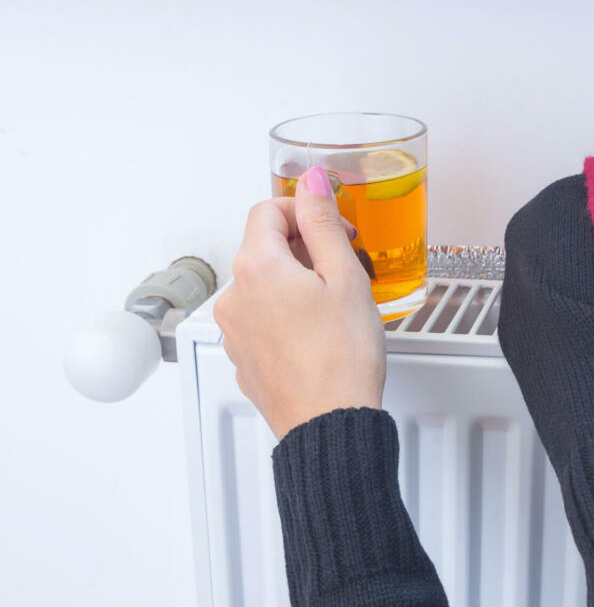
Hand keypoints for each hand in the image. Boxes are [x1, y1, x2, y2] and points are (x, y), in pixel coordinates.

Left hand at [213, 166, 385, 440]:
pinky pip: (263, 318)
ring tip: (336, 304)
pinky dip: (288, 313)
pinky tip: (320, 332)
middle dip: (305, 247)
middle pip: (264, 247)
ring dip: (297, 281)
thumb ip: (323, 223)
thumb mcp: (345, 277)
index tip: (335, 226)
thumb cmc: (342, 357)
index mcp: (256, 268)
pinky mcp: (245, 358)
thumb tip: (312, 183)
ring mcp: (236, 331)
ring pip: (264, 285)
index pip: (269, 210)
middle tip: (345, 264)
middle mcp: (234, 297)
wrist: (330, 423)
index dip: (307, 210)